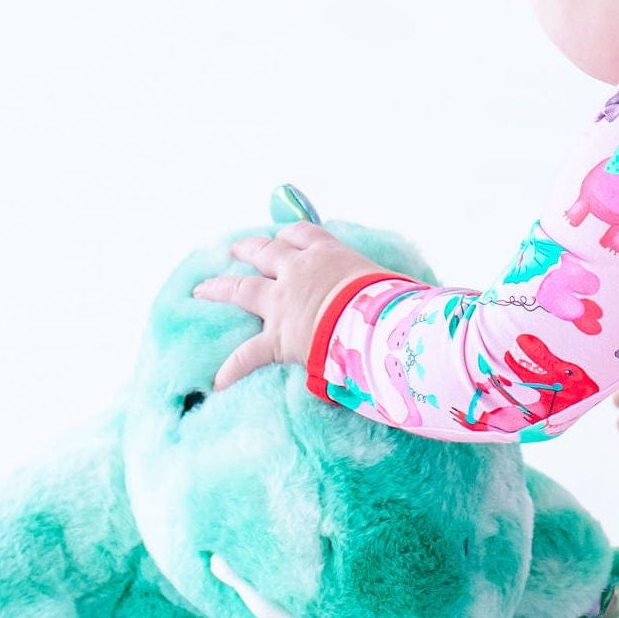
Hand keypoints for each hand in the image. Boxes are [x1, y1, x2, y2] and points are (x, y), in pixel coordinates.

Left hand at [192, 223, 383, 390]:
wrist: (373, 323)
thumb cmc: (392, 301)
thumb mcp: (393, 283)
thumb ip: (390, 289)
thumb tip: (416, 300)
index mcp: (328, 255)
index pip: (302, 235)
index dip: (290, 236)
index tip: (284, 236)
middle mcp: (298, 272)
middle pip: (265, 251)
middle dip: (249, 249)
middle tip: (237, 249)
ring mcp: (282, 303)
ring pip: (241, 289)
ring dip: (219, 288)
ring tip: (202, 289)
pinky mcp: (277, 337)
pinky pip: (247, 355)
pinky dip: (231, 369)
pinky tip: (216, 382)